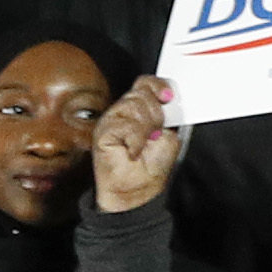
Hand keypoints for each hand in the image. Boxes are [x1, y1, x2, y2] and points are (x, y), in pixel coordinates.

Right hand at [88, 79, 186, 213]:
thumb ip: (168, 115)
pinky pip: (126, 124)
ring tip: (144, 143)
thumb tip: (169, 98)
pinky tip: (133, 151)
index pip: (145, 84)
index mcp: (137, 110)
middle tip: (155, 132)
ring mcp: (110, 121)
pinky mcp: (102, 132)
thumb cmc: (150, 165)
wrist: (138, 188)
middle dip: (155, 113)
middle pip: (140, 92)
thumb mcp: (168, 135)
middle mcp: (122, 112)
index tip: (169, 97)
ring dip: (146, 127)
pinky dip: (136, 139)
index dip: (158, 86)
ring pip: (133, 105)